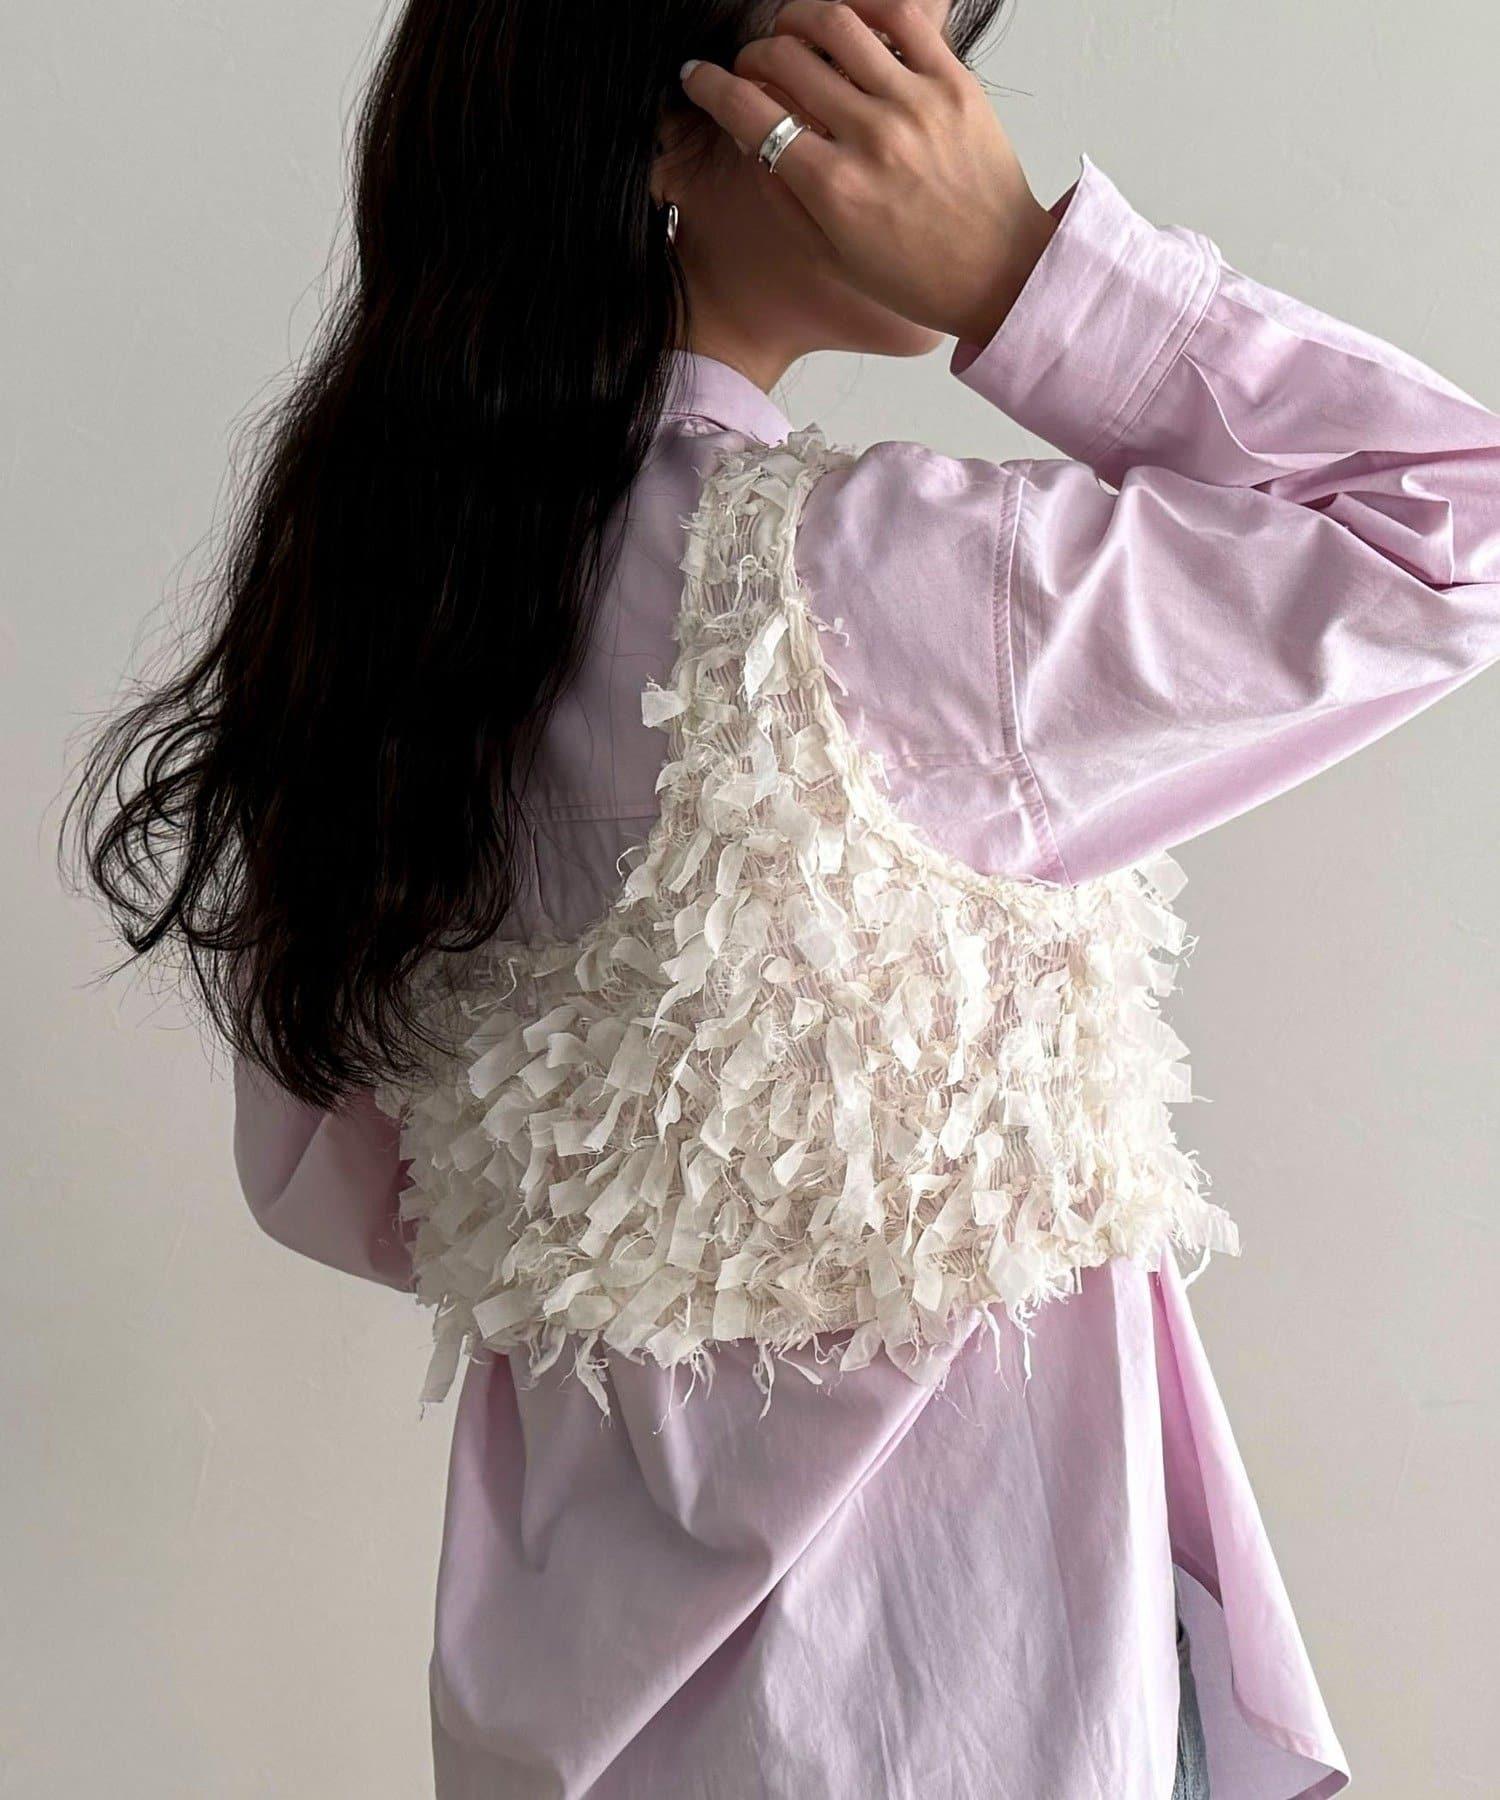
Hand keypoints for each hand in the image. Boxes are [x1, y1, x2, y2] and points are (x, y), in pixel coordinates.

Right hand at [680, 0, 1056, 346]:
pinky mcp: (955, 83)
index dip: (710, 87)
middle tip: (751, 68)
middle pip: (784, 59)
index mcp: (834, 189)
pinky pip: (902, 16)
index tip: (698, 77)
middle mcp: (872, 138)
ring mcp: (916, 104)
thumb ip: (782, 196)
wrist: (1000, 274)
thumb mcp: (830, 257)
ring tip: (792, 31)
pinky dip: (863, 5)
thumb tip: (753, 138)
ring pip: (835, 23)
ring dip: (797, 18)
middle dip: (751, 56)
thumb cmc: (916, 277)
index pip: (750, 113)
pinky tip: (848, 18)